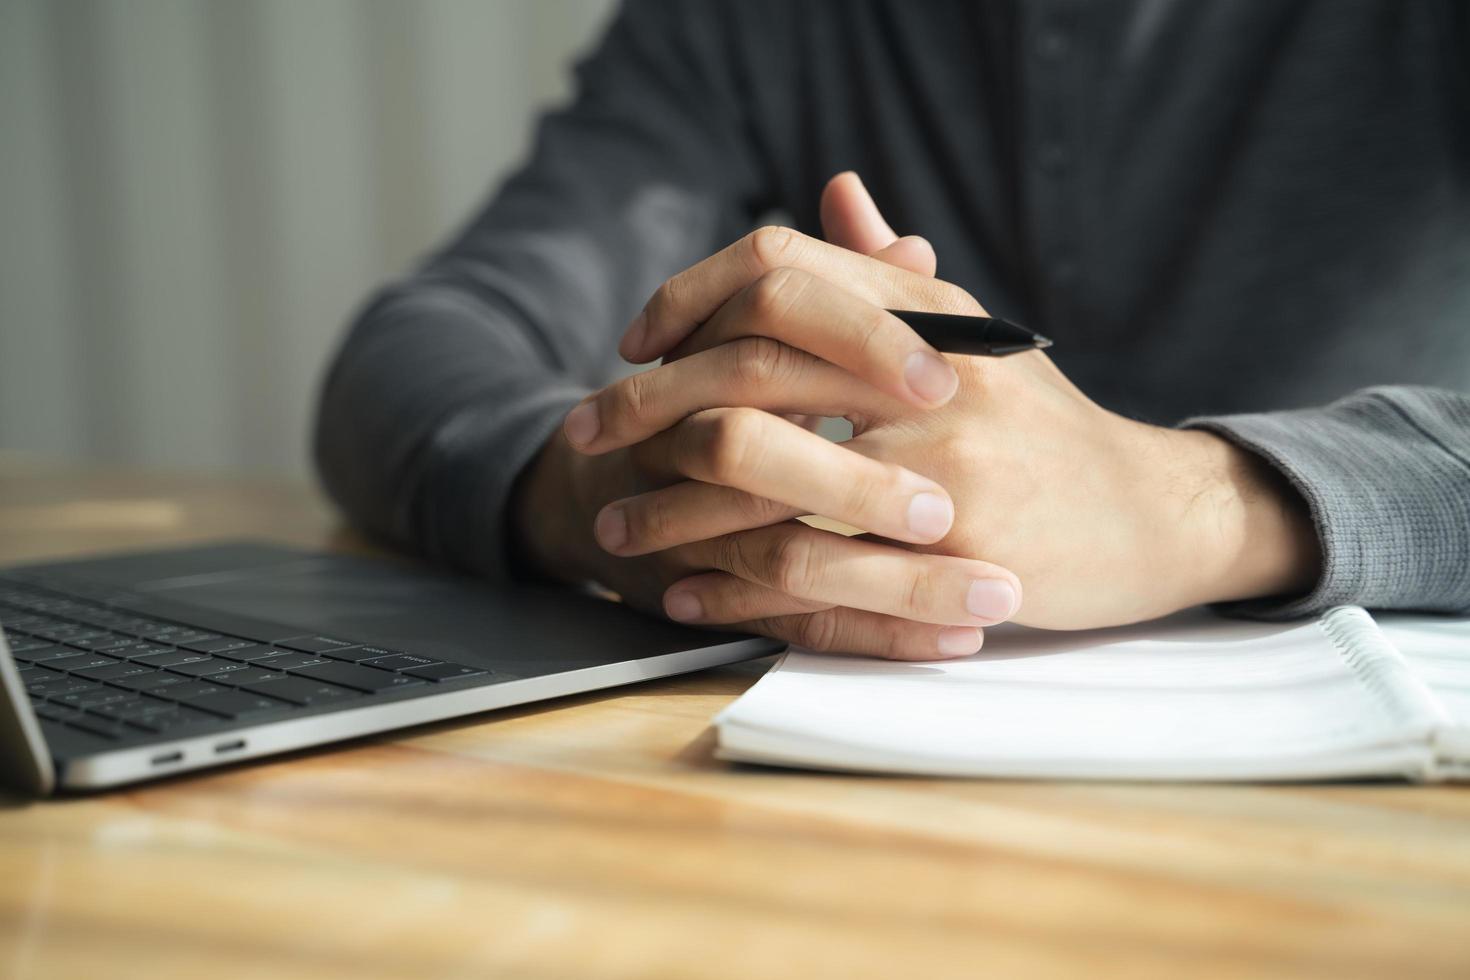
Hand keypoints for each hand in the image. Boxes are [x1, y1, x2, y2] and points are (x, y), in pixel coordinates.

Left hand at [574, 173, 1320, 630]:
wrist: (1151, 516)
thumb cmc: (1044, 427)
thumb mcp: (975, 335)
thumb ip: (893, 274)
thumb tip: (834, 193)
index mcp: (927, 313)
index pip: (780, 272)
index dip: (690, 298)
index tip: (636, 343)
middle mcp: (929, 374)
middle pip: (747, 369)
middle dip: (647, 408)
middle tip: (585, 436)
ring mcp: (939, 465)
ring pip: (761, 476)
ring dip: (668, 508)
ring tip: (612, 530)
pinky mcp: (947, 554)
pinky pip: (808, 568)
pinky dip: (728, 583)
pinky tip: (683, 593)